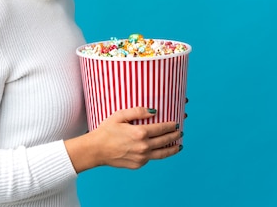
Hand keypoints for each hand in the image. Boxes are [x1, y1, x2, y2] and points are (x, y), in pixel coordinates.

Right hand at [65, 107, 181, 172]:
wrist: (96, 150)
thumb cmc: (106, 130)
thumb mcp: (119, 116)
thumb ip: (138, 112)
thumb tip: (154, 111)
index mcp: (140, 133)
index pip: (161, 128)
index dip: (171, 126)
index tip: (176, 123)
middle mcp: (143, 147)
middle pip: (164, 141)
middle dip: (174, 136)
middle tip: (180, 132)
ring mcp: (141, 158)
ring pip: (162, 154)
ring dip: (172, 149)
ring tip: (179, 146)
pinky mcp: (138, 164)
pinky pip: (151, 158)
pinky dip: (158, 154)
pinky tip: (160, 150)